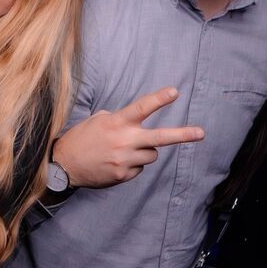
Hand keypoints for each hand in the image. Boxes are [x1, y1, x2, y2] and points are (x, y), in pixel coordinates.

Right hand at [54, 87, 204, 187]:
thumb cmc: (82, 138)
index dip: (159, 99)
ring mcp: (124, 160)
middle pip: (160, 137)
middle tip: (201, 133)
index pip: (142, 108)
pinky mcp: (123, 175)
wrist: (64, 165)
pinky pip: (139, 168)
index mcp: (117, 123)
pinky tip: (115, 162)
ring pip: (151, 154)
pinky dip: (132, 164)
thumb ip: (121, 119)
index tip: (174, 92)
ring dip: (144, 151)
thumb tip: (137, 124)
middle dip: (183, 135)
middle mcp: (124, 141)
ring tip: (123, 151)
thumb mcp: (99, 120)